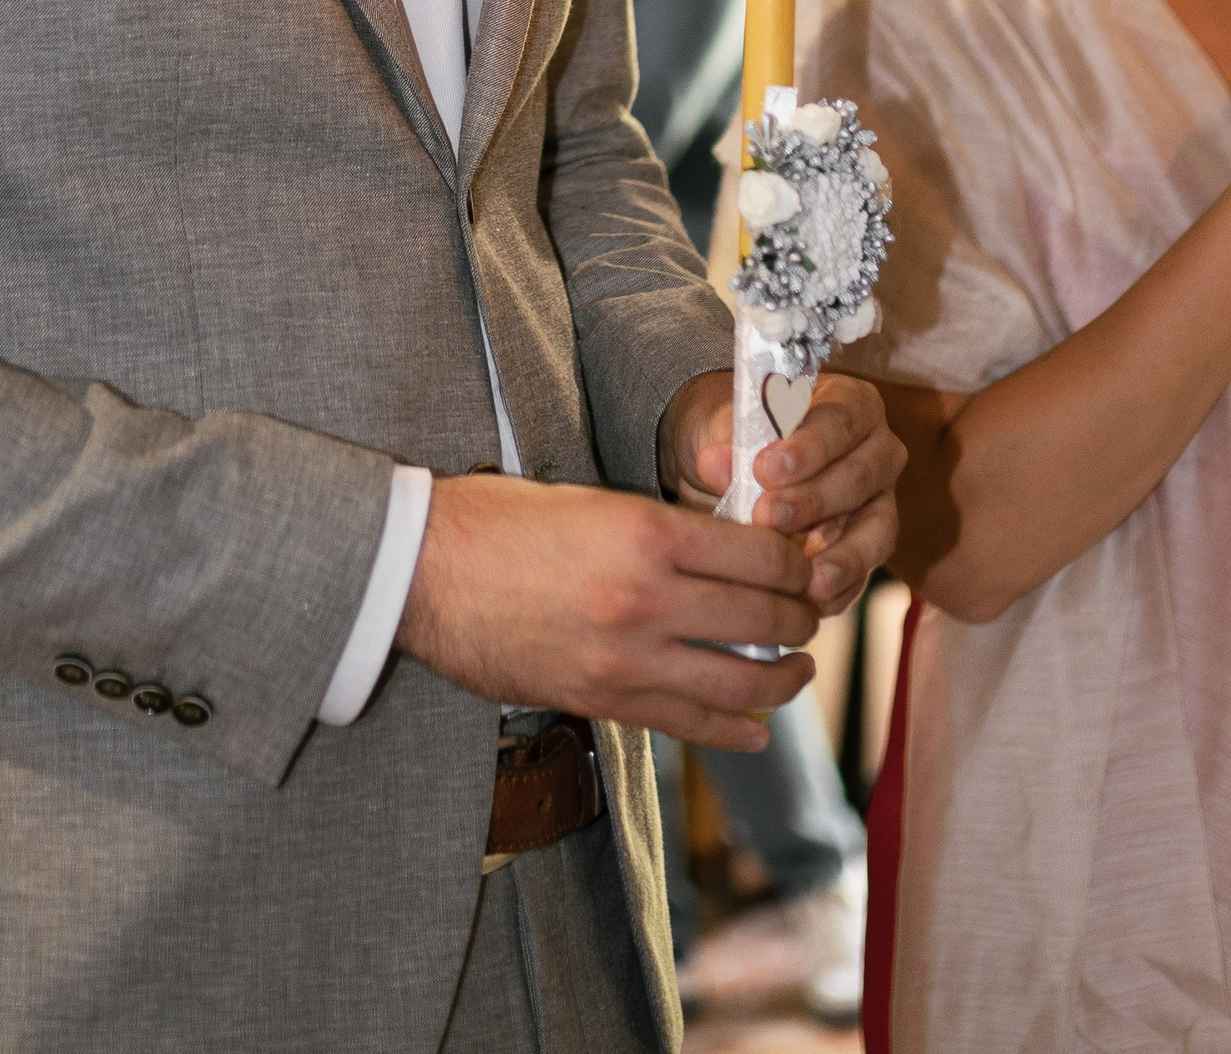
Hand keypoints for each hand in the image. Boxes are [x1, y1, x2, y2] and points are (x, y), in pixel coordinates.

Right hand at [394, 472, 817, 749]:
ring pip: (741, 684)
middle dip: (802, 620)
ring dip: (782, 681)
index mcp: (645, 530)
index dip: (797, 563)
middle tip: (809, 616)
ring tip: (796, 672)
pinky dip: (734, 731)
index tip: (803, 564)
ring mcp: (627, 659)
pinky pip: (689, 725)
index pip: (762, 555)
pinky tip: (755, 729)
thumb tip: (724, 550)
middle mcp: (647, 597)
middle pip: (765, 619)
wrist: (421, 572)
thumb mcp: (588, 499)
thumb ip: (658, 527)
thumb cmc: (496, 521)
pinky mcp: (602, 701)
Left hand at [660, 368, 904, 617]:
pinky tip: (812, 603)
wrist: (737, 468)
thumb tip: (715, 462)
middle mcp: (877, 451)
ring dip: (840, 556)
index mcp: (851, 404)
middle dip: (813, 501)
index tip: (765, 468)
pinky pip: (865, 574)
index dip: (807, 447)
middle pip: (859, 477)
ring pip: (875, 531)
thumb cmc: (739, 435)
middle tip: (767, 517)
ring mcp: (880, 502)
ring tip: (806, 579)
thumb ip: (726, 440)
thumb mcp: (726, 427)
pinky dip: (840, 590)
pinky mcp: (870, 549)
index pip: (839, 421)